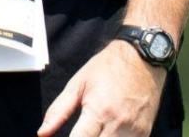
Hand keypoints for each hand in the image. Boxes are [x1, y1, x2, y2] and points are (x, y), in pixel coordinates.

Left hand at [38, 40, 166, 136]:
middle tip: (80, 132)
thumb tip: (42, 133)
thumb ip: (59, 111)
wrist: (142, 59)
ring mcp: (135, 130)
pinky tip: (108, 132)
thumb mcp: (77, 84)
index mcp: (98, 111)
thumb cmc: (107, 68)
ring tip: (94, 130)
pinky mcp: (146, 132)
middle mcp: (118, 124)